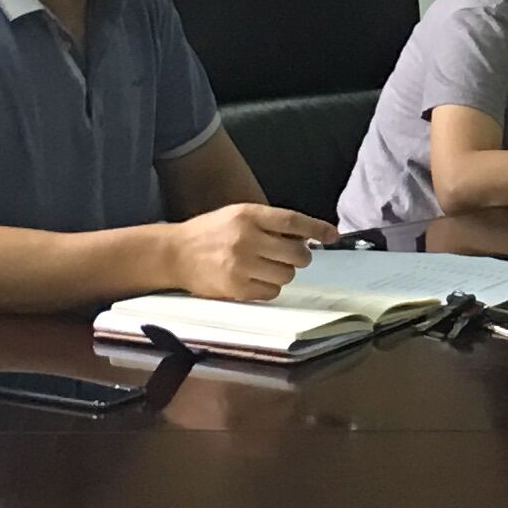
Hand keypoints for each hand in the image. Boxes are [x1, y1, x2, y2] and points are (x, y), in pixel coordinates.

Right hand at [167, 203, 331, 301]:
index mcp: (248, 214)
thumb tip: (306, 235)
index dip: (317, 229)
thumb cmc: (210, 233)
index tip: (332, 234)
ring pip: (287, 275)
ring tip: (268, 267)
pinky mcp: (236, 287)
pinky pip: (272, 292)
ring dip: (284, 272)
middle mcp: (246, 238)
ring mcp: (241, 264)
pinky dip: (270, 288)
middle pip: (296, 253)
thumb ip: (269, 223)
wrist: (175, 254)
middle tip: (291, 255)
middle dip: (300, 256)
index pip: (293, 221)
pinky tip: (256, 279)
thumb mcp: (238, 215)